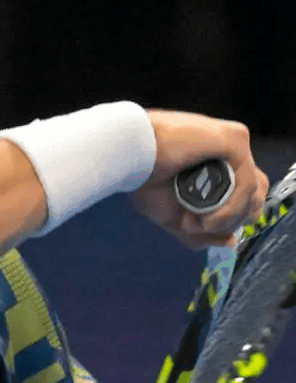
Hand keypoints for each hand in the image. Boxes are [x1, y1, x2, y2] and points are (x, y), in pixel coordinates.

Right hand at [129, 110, 268, 249]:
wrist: (126, 154)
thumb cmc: (141, 176)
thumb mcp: (172, 215)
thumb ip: (200, 232)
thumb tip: (230, 242)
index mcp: (214, 162)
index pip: (244, 193)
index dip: (231, 217)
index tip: (205, 229)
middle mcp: (228, 150)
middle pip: (256, 192)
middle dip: (235, 219)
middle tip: (204, 227)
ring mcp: (233, 142)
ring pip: (255, 190)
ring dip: (232, 217)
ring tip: (203, 225)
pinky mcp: (234, 139)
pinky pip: (246, 183)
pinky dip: (231, 208)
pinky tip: (208, 220)